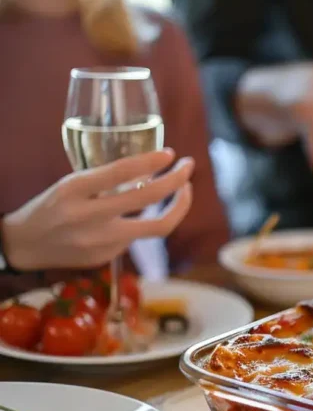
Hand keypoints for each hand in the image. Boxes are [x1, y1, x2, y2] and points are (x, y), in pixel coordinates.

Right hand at [1, 149, 193, 270]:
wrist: (26, 245)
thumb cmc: (53, 206)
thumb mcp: (70, 185)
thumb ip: (107, 181)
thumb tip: (151, 171)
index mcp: (74, 189)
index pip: (120, 171)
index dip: (151, 161)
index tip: (170, 154)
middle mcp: (89, 216)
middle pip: (147, 198)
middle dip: (176, 180)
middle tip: (188, 167)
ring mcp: (102, 240)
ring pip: (157, 226)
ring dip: (178, 206)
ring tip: (185, 190)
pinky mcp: (109, 256)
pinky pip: (137, 236)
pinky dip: (144, 221)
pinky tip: (138, 215)